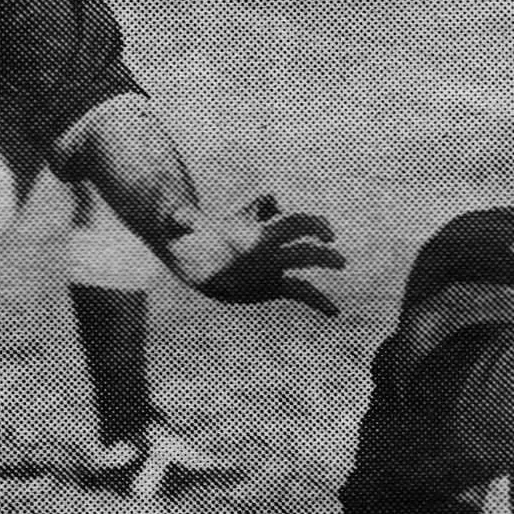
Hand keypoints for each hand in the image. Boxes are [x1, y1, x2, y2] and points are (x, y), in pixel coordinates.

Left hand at [167, 195, 345, 314]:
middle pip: (296, 224)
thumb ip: (182, 222)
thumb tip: (173, 217)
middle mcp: (266, 239)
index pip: (268, 201)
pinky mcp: (274, 284)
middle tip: (327, 236)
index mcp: (248, 222)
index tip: (278, 207)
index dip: (274, 202)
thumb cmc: (189, 240)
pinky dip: (318, 301)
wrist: (193, 260)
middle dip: (314, 227)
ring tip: (340, 262)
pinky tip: (333, 312)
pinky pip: (300, 290)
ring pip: (304, 254)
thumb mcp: (182, 230)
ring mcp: (273, 261)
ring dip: (323, 257)